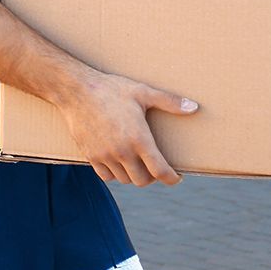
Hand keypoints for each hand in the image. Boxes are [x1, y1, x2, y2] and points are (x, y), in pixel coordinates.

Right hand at [57, 70, 197, 186]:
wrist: (75, 89)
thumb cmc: (111, 89)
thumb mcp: (142, 92)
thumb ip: (169, 102)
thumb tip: (194, 107)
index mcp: (139, 139)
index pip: (160, 172)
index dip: (172, 179)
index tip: (176, 177)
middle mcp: (122, 151)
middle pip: (143, 180)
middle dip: (152, 176)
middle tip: (154, 166)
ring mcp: (105, 155)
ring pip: (124, 179)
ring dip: (133, 175)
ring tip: (136, 164)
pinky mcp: (90, 155)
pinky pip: (106, 175)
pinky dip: (114, 173)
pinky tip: (117, 162)